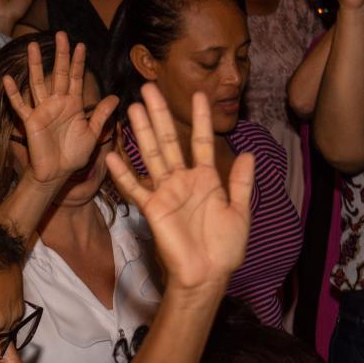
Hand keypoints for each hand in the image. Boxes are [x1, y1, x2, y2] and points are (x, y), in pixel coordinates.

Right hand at [1, 33, 118, 186]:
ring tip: (31, 45)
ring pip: (38, 83)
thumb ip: (101, 115)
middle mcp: (57, 103)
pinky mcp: (30, 121)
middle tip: (61, 34)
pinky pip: (20, 105)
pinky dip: (13, 93)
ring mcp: (42, 110)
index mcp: (73, 105)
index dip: (78, 62)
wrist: (57, 173)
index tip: (81, 45)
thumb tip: (115, 97)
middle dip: (60, 55)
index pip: (75, 78)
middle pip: (58, 74)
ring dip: (34, 65)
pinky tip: (8, 79)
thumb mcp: (92, 134)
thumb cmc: (74, 156)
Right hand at [106, 86, 252, 292]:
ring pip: (152, 155)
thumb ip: (243, 183)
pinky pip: (135, 188)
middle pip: (170, 141)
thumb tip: (249, 153)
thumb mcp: (240, 212)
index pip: (202, 142)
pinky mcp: (152, 209)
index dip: (200, 119)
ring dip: (142, 132)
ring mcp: (166, 193)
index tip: (199, 95)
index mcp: (206, 180)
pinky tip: (113, 154)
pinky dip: (124, 173)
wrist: (207, 274)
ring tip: (133, 107)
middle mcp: (183, 181)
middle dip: (160, 114)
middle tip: (150, 88)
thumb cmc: (224, 248)